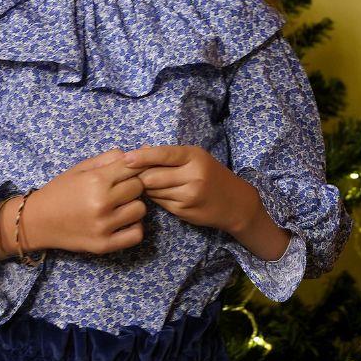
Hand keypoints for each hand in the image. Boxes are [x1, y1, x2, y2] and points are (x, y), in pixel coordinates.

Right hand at [0, 150, 146, 262]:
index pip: (133, 167)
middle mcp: (101, 203)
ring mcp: (103, 226)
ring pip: (140, 210)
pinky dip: (134, 228)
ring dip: (133, 206)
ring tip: (119, 206)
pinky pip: (137, 234)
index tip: (129, 172)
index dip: (134, 168)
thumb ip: (109, 158)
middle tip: (119, 190)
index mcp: (95, 180)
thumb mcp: (81, 168)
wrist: (37, 221)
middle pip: (139, 187)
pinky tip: (122, 223)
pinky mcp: (103, 245)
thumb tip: (139, 153)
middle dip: (133, 186)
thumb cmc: (60, 191)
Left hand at [123, 145, 291, 262]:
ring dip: (146, 188)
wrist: (234, 202)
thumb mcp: (194, 159)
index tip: (125, 159)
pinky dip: (155, 198)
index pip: (163, 154)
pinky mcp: (184, 210)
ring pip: (154, 190)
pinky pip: (160, 202)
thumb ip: (168, 155)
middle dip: (139, 176)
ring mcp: (188, 194)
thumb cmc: (211, 175)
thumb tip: (138, 150)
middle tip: (131, 175)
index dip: (142, 157)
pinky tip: (160, 194)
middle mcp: (192, 175)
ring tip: (147, 184)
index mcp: (194, 157)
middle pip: (152, 176)